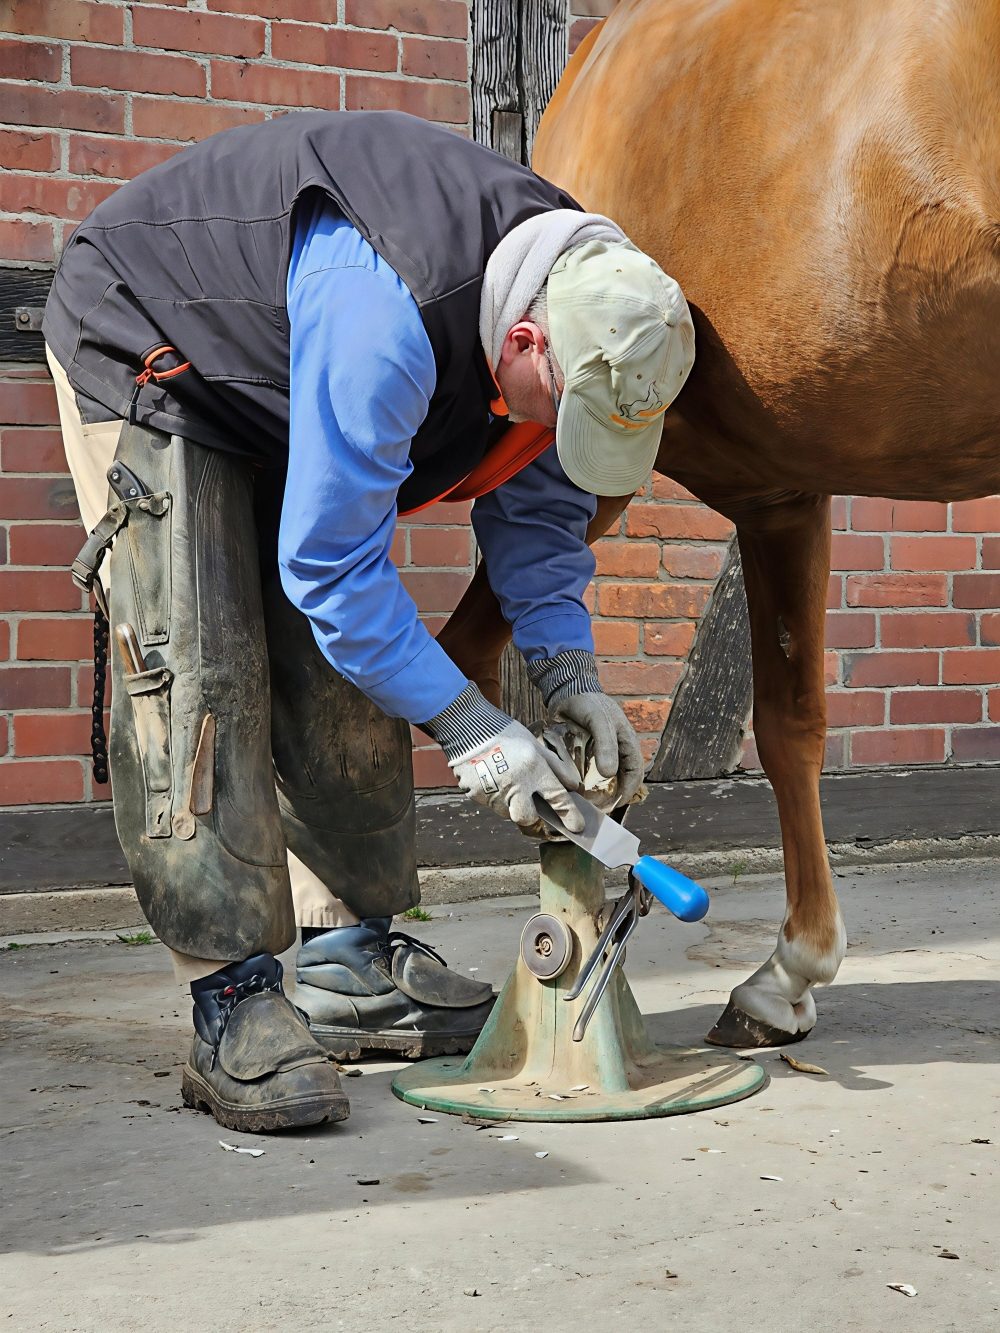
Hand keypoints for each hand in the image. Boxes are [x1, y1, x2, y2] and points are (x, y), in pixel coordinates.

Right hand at [449, 719, 585, 831]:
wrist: (469, 727)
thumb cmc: (506, 734)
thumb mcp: (535, 745)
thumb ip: (555, 767)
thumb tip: (573, 785)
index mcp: (533, 768)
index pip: (557, 797)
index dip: (569, 814)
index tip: (577, 826)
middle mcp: (515, 783)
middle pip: (526, 818)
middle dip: (529, 814)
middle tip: (527, 801)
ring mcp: (493, 791)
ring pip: (507, 811)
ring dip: (510, 803)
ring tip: (505, 780)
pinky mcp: (475, 794)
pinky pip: (490, 803)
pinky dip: (494, 795)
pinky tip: (492, 778)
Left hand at [549, 691, 643, 806]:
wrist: (566, 690)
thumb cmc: (589, 703)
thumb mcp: (600, 722)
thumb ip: (606, 746)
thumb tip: (610, 773)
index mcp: (627, 743)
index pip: (634, 773)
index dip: (628, 790)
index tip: (615, 805)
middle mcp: (615, 750)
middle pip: (619, 779)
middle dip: (611, 795)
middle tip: (597, 809)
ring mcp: (599, 752)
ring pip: (602, 777)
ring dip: (596, 791)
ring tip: (584, 803)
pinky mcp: (583, 752)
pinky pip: (585, 772)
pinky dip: (582, 782)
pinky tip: (573, 790)